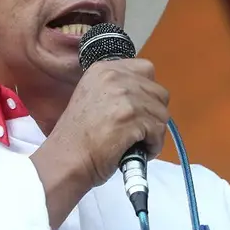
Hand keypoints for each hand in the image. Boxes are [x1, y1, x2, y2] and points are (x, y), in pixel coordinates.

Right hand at [47, 58, 169, 187]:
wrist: (66, 160)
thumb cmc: (78, 137)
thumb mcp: (92, 96)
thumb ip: (117, 89)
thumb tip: (146, 96)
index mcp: (104, 69)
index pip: (146, 69)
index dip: (147, 92)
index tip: (138, 109)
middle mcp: (115, 77)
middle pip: (159, 92)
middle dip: (153, 114)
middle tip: (139, 130)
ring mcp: (124, 97)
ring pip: (162, 114)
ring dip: (154, 132)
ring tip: (137, 143)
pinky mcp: (132, 118)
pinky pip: (158, 131)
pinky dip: (153, 146)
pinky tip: (138, 151)